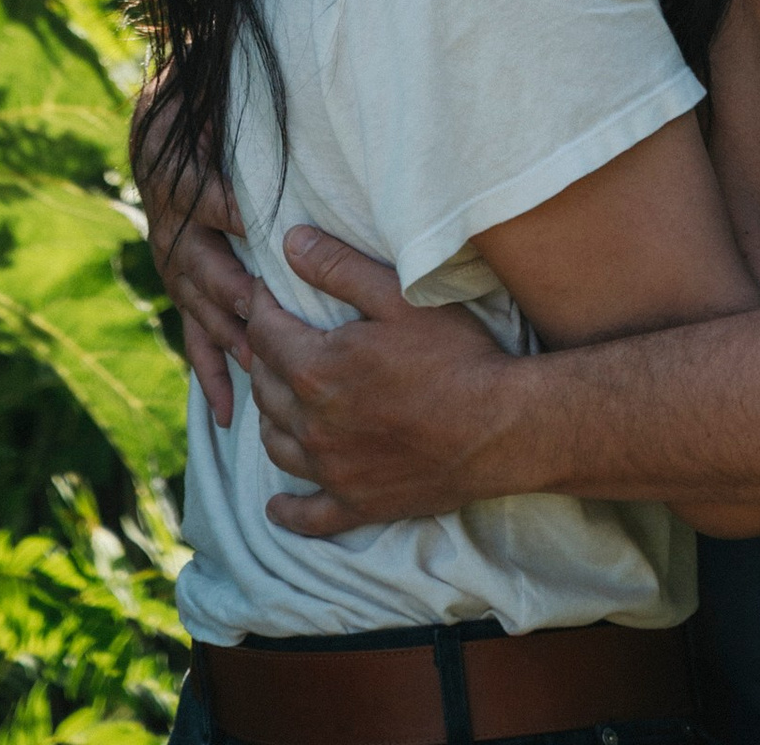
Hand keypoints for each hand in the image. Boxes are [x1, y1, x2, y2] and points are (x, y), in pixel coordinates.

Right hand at [133, 72, 252, 424]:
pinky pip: (193, 337)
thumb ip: (222, 89)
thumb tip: (251, 68)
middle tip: (267, 314)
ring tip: (260, 370)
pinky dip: (211, 374)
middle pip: (202, 264)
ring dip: (229, 338)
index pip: (207, 197)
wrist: (154, 129)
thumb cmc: (195, 104)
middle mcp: (172, 229)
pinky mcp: (183, 288)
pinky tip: (229, 412)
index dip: (231, 209)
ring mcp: (176, 266)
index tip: (260, 223)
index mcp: (179, 178)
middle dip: (234, 291)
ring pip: (200, 308)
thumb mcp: (203, 85)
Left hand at [245, 225, 529, 532]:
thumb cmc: (454, 355)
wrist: (499, 427)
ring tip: (281, 397)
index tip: (266, 290)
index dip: (260, 305)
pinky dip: (288, 511)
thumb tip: (290, 242)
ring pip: (277, 444)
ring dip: (272, 417)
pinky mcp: (357, 504)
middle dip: (265, 357)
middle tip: (277, 337)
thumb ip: (338, 268)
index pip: (264, 333)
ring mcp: (333, 471)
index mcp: (315, 370)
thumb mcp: (398, 297)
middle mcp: (313, 426)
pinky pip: (308, 515)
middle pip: (265, 388)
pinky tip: (278, 506)